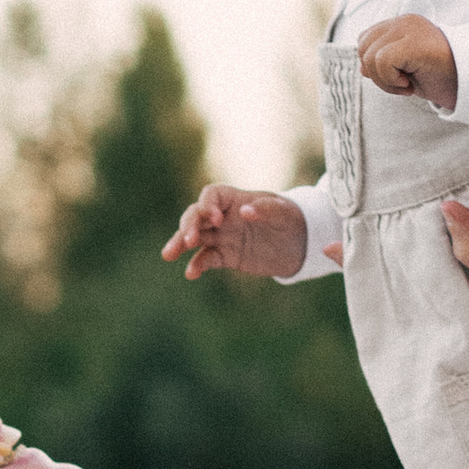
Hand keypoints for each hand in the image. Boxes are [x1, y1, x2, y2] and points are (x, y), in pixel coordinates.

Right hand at [160, 185, 318, 282]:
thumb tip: (245, 212)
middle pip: (196, 216)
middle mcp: (223, 216)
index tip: (215, 219)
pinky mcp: (226, 256)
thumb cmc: (291, 218)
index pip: (211, 195)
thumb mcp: (284, 212)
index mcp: (234, 198)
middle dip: (188, 226)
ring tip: (168, 255)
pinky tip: (191, 273)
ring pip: (195, 237)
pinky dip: (198, 265)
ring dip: (180, 243)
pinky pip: (207, 259)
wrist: (299, 243)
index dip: (208, 205)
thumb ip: (266, 209)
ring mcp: (222, 236)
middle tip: (189, 240)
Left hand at [356, 15, 458, 110]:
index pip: (365, 39)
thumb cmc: (442, 78)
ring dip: (385, 81)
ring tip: (408, 85)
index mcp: (402, 24)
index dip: (374, 65)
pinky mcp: (413, 43)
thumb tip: (362, 68)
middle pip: (362, 48)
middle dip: (376, 74)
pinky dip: (390, 81)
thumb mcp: (408, 70)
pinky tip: (410, 85)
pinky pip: (381, 62)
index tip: (399, 77)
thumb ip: (385, 64)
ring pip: (369, 56)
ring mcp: (409, 29)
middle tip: (403, 83)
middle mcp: (404, 22)